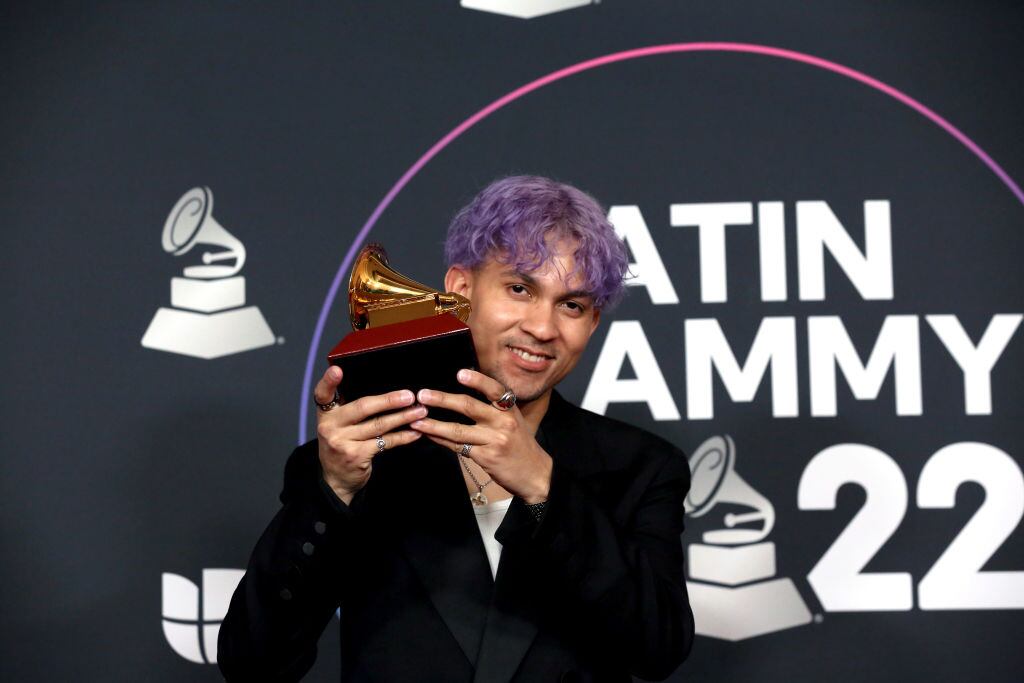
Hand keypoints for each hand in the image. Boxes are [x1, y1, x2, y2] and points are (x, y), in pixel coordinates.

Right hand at [313, 366, 424, 503]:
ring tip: (421, 411)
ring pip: (378, 425)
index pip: (322, 394)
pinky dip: (403, 436)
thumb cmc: (343, 443)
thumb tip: (386, 390)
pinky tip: (415, 432)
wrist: (336, 479)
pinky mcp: (356, 456)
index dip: (328, 381)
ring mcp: (342, 442)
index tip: (337, 369)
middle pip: (362, 407)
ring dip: (403, 417)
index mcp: (326, 413)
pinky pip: (385, 442)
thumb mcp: (339, 424)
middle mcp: (330, 426)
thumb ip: (351, 408)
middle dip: (389, 400)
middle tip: (409, 395)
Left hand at [411, 369, 551, 503]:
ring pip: (458, 430)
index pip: (494, 390)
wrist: (535, 474)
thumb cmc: (520, 445)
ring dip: (434, 425)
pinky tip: (429, 435)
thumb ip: (495, 408)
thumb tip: (465, 390)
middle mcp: (503, 423)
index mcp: (509, 410)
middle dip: (443, 400)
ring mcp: (494, 441)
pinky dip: (441, 441)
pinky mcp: (486, 458)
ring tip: (417, 420)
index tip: (459, 373)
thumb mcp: (513, 421)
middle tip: (423, 395)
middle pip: (469, 407)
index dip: (477, 380)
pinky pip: (458, 447)